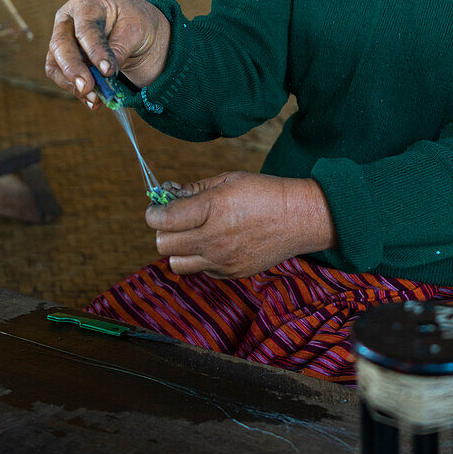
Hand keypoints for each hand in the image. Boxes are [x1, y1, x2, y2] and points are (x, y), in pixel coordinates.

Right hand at [45, 0, 170, 106]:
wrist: (134, 29)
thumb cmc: (134, 21)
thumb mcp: (136, 28)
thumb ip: (119, 48)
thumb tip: (105, 74)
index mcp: (86, 4)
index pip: (86, 29)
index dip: (96, 51)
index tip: (108, 71)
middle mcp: (67, 21)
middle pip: (60, 45)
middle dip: (73, 69)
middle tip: (88, 88)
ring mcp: (62, 40)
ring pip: (56, 65)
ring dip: (73, 85)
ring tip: (95, 99)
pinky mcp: (62, 60)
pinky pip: (61, 78)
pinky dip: (76, 92)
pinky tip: (93, 101)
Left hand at [145, 171, 337, 278]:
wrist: (298, 218)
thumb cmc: (264, 192)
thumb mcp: (228, 180)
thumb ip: (194, 189)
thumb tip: (168, 194)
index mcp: (213, 209)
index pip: (163, 220)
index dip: (154, 213)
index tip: (157, 209)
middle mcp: (214, 238)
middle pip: (163, 244)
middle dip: (164, 230)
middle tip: (176, 220)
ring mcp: (222, 260)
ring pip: (176, 264)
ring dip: (179, 249)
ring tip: (193, 235)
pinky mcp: (231, 274)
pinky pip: (201, 271)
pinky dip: (200, 259)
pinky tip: (215, 243)